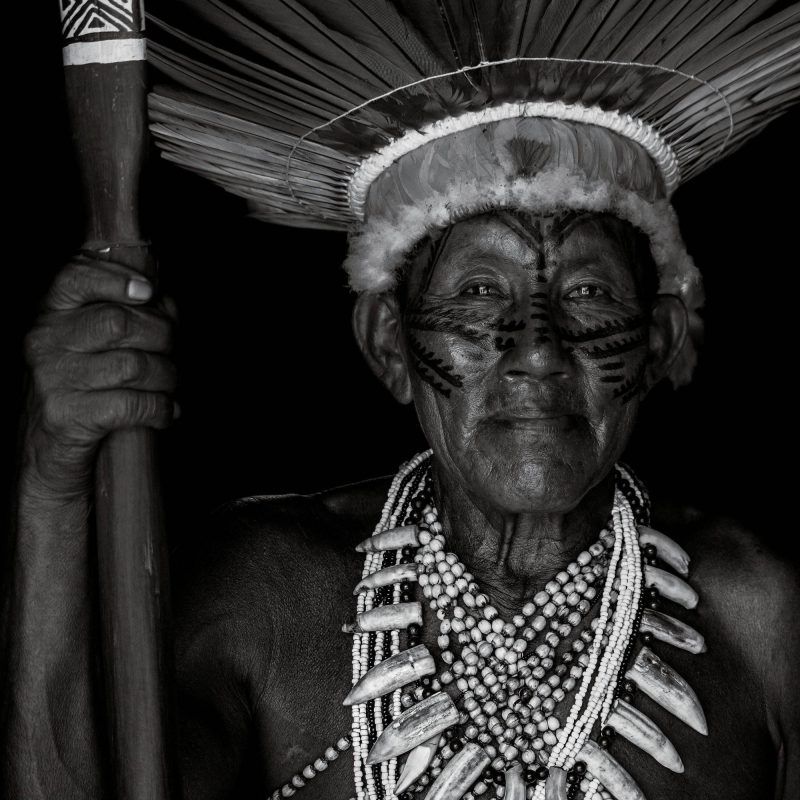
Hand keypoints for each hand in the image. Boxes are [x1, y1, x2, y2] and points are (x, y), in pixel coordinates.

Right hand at [23, 254, 177, 497]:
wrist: (50, 454)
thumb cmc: (86, 389)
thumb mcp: (96, 345)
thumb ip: (129, 313)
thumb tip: (166, 302)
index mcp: (53, 314)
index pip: (76, 276)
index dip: (117, 279)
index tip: (148, 291)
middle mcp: (46, 341)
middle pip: (120, 322)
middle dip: (162, 337)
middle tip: (170, 353)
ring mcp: (53, 379)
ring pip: (133, 364)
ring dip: (167, 377)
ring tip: (170, 386)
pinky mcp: (67, 416)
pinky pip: (132, 404)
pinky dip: (161, 408)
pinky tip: (167, 412)